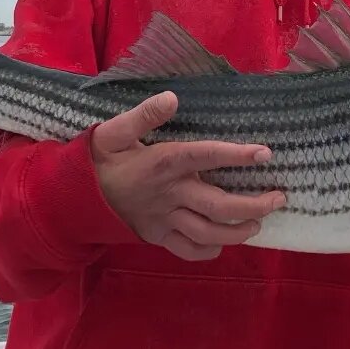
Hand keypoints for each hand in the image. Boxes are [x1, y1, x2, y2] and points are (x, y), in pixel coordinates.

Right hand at [92, 91, 284, 261]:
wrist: (70, 199)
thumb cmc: (99, 160)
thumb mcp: (113, 131)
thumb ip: (143, 115)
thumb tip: (172, 97)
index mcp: (163, 164)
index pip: (207, 156)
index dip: (238, 155)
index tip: (266, 153)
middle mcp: (169, 194)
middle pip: (218, 205)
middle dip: (253, 205)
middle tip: (279, 198)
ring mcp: (164, 220)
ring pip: (208, 233)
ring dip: (238, 232)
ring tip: (259, 223)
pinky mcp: (156, 237)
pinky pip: (187, 251)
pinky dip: (209, 251)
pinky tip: (223, 244)